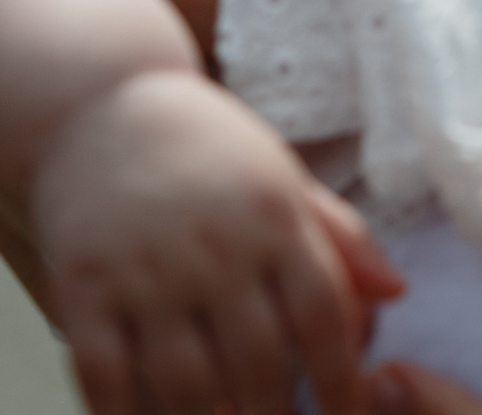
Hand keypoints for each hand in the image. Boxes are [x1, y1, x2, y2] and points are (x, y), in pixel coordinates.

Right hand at [34, 70, 404, 414]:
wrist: (95, 97)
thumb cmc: (202, 143)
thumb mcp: (278, 171)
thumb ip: (338, 234)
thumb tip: (398, 293)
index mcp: (272, 214)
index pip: (324, 316)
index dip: (341, 381)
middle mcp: (215, 245)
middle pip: (260, 365)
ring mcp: (145, 268)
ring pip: (187, 385)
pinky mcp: (83, 283)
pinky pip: (105, 375)